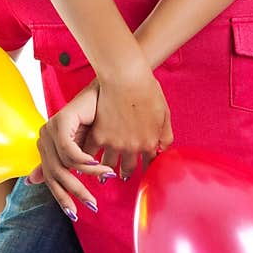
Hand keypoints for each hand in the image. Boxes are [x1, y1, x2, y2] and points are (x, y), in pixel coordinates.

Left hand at [28, 82, 114, 216]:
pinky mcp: (60, 121)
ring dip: (87, 176)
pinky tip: (99, 166)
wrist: (112, 88)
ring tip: (106, 178)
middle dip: (74, 193)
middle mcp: (45, 137)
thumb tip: (55, 182)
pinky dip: (85, 162)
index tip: (75, 214)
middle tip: (92, 205)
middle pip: (54, 175)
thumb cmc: (102, 113)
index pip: (51, 177)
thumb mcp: (87, 142)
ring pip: (64, 166)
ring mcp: (50, 128)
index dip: (61, 197)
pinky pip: (70, 152)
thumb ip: (74, 162)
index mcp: (48, 144)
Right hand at [82, 64, 173, 179]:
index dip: (147, 168)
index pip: (149, 164)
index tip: (144, 171)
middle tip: (124, 175)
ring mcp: (114, 143)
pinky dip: (89, 160)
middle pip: (129, 168)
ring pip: (109, 165)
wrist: (126, 77)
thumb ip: (165, 135)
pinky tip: (87, 163)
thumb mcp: (164, 114)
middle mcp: (133, 148)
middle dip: (127, 173)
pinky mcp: (98, 135)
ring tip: (104, 174)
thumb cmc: (147, 90)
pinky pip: (91, 154)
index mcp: (150, 143)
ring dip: (107, 170)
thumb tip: (164, 149)